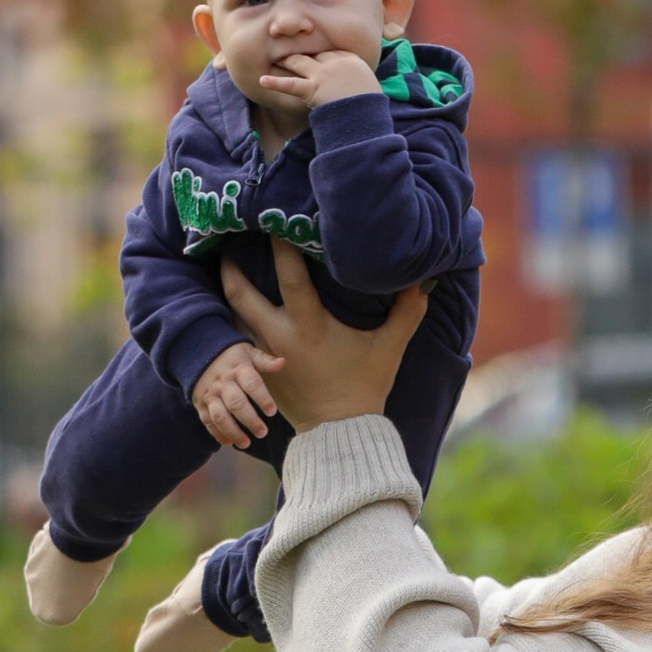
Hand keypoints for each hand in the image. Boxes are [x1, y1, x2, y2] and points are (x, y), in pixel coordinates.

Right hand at [192, 338, 281, 451]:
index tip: (272, 412)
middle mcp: (223, 383)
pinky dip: (217, 434)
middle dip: (250, 420)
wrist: (198, 355)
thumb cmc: (231, 357)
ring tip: (246, 443)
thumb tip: (283, 362)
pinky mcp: (201, 404)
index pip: (251, 384)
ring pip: (220, 416)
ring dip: (233, 432)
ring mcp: (210, 395)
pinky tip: (228, 443)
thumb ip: (265, 360)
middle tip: (262, 432)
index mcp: (238, 369)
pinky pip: (208, 421)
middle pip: (236, 403)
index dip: (262, 398)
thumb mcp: (248, 352)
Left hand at [219, 242, 427, 429]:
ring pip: (235, 315)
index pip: (289, 274)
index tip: (274, 218)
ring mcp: (263, 355)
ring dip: (230, 292)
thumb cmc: (364, 386)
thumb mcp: (389, 348)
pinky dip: (237, 319)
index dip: (281, 244)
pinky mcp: (258, 370)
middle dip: (229, 266)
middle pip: (239, 293)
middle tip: (227, 242)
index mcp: (308, 325)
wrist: (338, 432)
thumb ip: (406, 312)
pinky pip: (240, 338)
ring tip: (228, 267)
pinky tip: (240, 304)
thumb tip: (424, 281)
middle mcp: (278, 337)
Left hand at [257, 48, 380, 114]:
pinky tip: (262, 80)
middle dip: (303, 54)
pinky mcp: (312, 89)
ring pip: (299, 62)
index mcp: (352, 60)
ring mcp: (322, 74)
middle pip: (314, 54)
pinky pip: (290, 84)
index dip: (322, 56)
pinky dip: (275, 82)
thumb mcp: (370, 88)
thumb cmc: (371, 105)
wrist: (366, 114)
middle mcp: (335, 63)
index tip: (317, 57)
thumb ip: (359, 83)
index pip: (331, 52)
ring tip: (276, 59)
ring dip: (287, 61)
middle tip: (293, 55)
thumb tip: (356, 90)